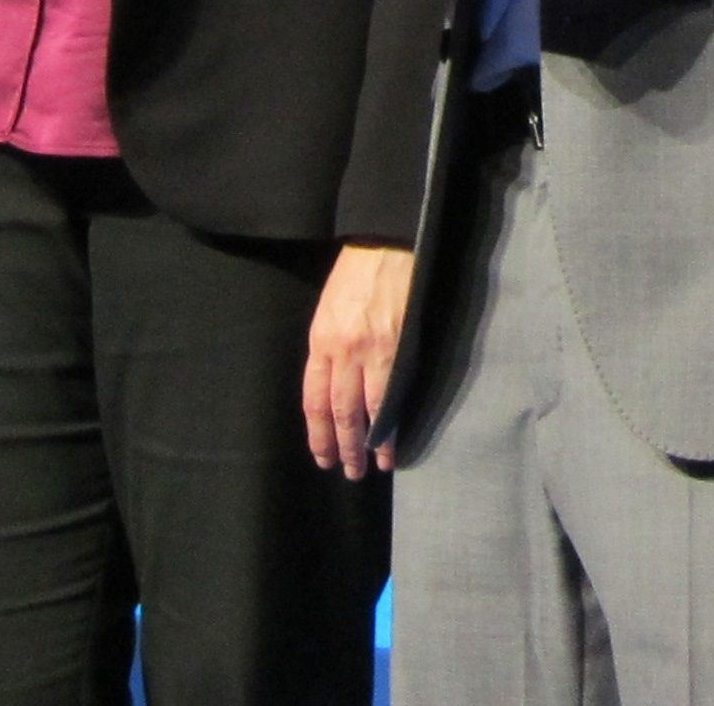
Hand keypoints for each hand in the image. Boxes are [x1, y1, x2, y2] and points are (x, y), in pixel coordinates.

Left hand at [304, 243, 413, 476]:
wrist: (386, 242)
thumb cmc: (357, 271)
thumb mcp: (330, 309)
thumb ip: (331, 346)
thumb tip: (337, 382)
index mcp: (320, 341)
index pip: (314, 400)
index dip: (318, 433)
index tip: (323, 455)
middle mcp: (341, 351)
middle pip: (338, 412)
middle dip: (342, 446)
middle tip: (348, 471)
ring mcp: (370, 350)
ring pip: (365, 409)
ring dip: (369, 442)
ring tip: (374, 464)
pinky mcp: (398, 345)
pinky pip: (391, 392)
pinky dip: (391, 419)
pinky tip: (393, 437)